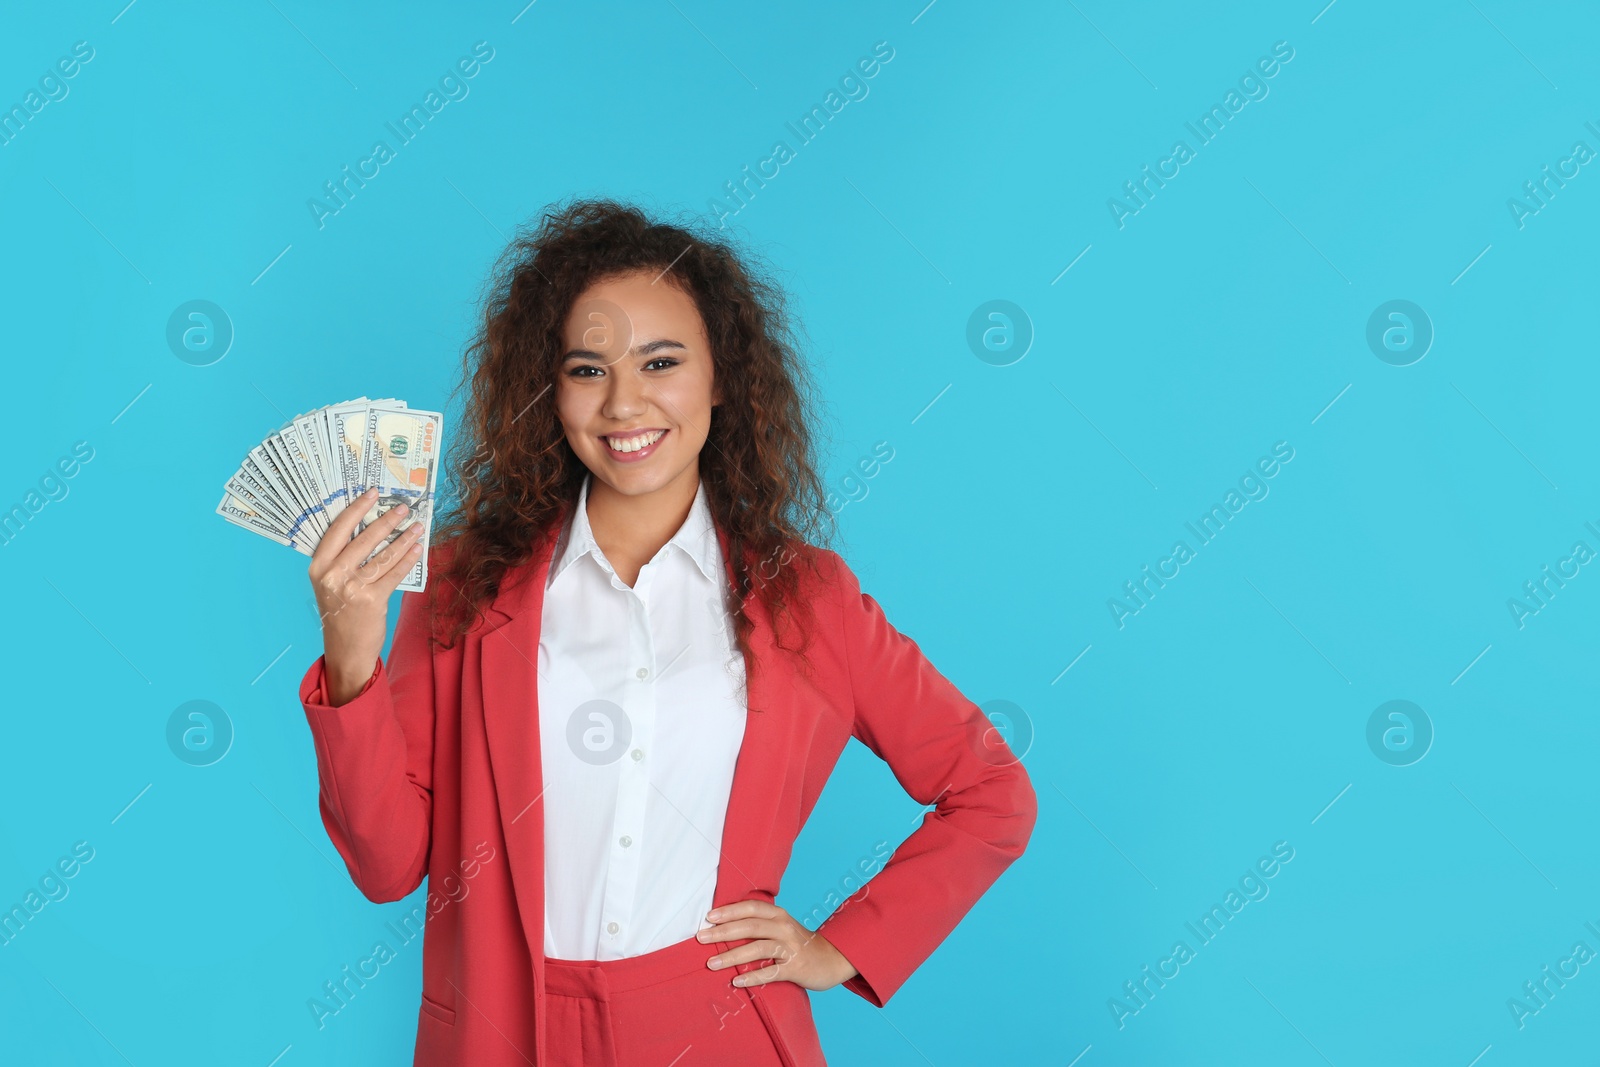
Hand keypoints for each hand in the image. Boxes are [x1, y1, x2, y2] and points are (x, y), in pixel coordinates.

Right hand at [307, 488, 424, 704]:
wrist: (345, 649)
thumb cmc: (340, 612)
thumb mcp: (330, 583)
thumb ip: (341, 559)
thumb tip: (369, 527)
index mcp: (319, 566)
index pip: (338, 529)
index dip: (357, 509)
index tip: (373, 493)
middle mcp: (333, 575)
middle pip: (364, 539)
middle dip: (387, 520)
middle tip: (404, 508)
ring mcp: (352, 587)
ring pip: (383, 555)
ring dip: (404, 539)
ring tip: (417, 527)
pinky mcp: (372, 600)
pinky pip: (394, 573)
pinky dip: (408, 560)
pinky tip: (417, 550)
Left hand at [695, 900, 859, 991]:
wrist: (832, 959)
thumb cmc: (798, 943)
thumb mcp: (782, 926)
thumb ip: (760, 924)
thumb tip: (724, 926)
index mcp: (779, 915)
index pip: (751, 908)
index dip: (729, 911)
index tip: (708, 917)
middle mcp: (784, 928)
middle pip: (750, 926)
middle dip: (723, 932)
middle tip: (701, 938)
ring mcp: (790, 948)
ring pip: (758, 948)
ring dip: (732, 956)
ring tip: (712, 963)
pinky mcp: (795, 968)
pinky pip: (771, 973)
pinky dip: (753, 976)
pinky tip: (736, 981)